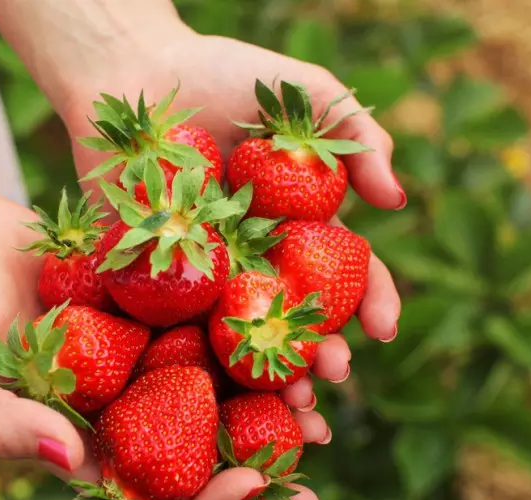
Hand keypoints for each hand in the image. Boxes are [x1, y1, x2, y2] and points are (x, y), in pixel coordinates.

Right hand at [0, 187, 345, 499]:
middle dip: (260, 473)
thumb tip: (72, 463)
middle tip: (312, 476)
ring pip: (219, 389)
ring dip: (274, 400)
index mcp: (83, 443)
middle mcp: (123, 407)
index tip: (251, 486)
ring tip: (325, 393)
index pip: (151, 498)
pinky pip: (210, 320)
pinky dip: (252, 328)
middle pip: (200, 455)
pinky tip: (299, 323)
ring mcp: (142, 355)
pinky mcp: (155, 302)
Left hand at [58, 31, 402, 499]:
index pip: (343, 271)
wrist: (133, 70)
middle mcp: (255, 255)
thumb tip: (397, 201)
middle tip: (335, 377)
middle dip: (323, 352)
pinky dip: (200, 363)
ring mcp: (205, 271)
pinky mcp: (151, 276)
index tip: (384, 328)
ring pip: (243, 336)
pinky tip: (218, 389)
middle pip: (296, 316)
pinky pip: (177, 327)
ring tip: (290, 400)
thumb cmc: (222, 74)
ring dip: (270, 374)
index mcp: (296, 222)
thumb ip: (358, 136)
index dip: (369, 300)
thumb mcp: (304, 93)